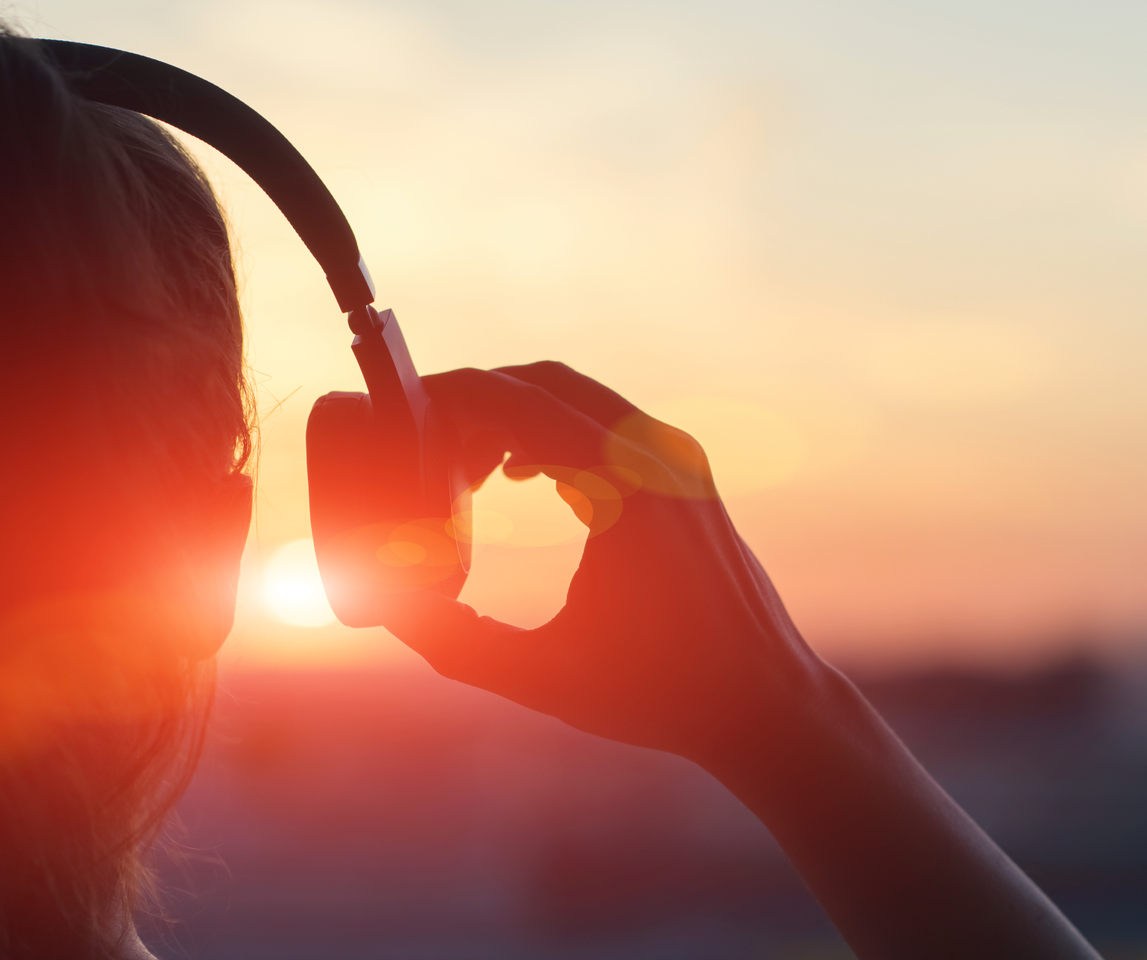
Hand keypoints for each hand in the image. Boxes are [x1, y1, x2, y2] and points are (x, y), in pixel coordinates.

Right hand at [384, 362, 839, 765]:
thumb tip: (382, 605)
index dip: (450, 399)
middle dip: (476, 400)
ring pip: (580, 400)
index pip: (519, 402)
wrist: (764, 703)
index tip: (398, 417)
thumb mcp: (540, 676)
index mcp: (625, 488)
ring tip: (460, 468)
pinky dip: (556, 434)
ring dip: (515, 414)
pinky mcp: (691, 480)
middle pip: (546, 384)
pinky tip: (516, 475)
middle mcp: (659, 457)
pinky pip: (609, 428)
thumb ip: (452, 642)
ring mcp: (681, 463)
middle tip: (418, 442)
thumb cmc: (660, 694)